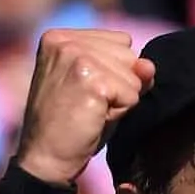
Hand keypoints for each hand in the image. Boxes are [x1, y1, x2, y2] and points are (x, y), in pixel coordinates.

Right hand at [15, 29, 155, 185]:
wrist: (45, 157)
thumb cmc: (72, 125)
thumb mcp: (101, 89)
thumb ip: (128, 71)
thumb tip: (149, 65)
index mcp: (61, 36)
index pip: (121, 42)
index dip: (116, 73)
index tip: (85, 91)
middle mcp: (65, 40)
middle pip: (130, 56)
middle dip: (120, 85)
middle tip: (87, 104)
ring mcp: (77, 57)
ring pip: (134, 76)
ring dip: (120, 101)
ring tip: (90, 111)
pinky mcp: (91, 80)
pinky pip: (132, 95)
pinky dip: (120, 113)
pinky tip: (94, 118)